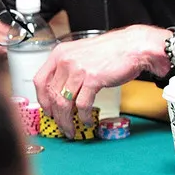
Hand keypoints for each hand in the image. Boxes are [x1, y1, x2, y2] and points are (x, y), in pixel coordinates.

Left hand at [35, 25, 168, 136]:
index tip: (47, 110)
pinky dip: (83, 116)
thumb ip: (69, 69)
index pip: (40, 81)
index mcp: (60, 54)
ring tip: (71, 128)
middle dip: (56, 115)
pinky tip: (86, 120)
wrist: (133, 46)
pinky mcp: (93, 79)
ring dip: (67, 120)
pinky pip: (82, 104)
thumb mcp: (82, 55)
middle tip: (60, 125)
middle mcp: (66, 61)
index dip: (42, 100)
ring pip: (64, 102)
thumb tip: (61, 91)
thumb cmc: (112, 51)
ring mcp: (78, 69)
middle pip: (52, 95)